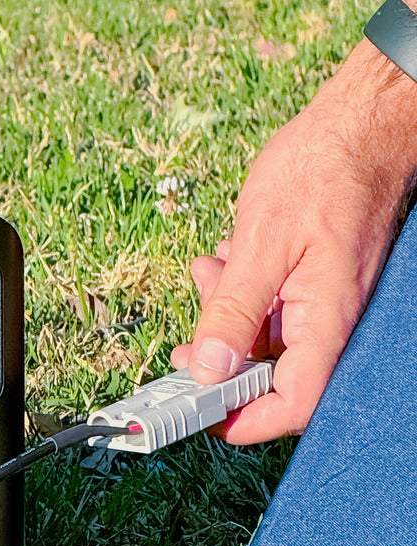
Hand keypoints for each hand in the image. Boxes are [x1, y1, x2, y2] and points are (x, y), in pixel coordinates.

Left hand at [171, 36, 416, 442]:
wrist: (360, 125)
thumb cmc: (324, 172)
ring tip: (210, 270)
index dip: (243, 421)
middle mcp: (330, 320)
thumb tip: (206, 368)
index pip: (290, 404)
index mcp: (326, 323)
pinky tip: (229, 256)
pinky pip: (273, 302)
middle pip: (271, 372)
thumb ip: (232, 312)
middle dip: (221, 357)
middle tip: (184, 344)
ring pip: (266, 333)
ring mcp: (324, 299)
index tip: (200, 418)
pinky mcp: (315, 279)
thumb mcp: (260, 245)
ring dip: (226, 311)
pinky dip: (243, 287)